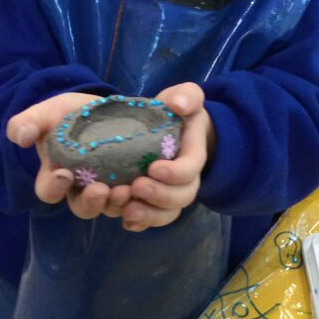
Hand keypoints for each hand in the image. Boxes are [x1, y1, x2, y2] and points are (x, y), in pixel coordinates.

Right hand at [7, 92, 134, 219]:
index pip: (49, 192)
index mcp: (55, 176)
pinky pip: (133, 200)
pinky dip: (139, 199)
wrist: (98, 108)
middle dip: (91, 202)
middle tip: (102, 190)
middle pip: (83, 208)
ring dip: (117, 203)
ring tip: (127, 189)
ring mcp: (105, 187)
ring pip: (109, 207)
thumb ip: (27, 123)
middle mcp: (80, 189)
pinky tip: (146, 188)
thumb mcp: (45, 113)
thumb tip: (19, 137)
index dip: (54, 188)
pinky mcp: (127, 181)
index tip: (63, 174)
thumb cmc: (66, 114)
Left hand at [120, 82, 215, 232]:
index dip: (175, 173)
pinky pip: (151, 220)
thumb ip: (187, 96)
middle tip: (136, 186)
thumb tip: (180, 105)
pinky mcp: (153, 202)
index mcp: (193, 154)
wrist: (171, 128)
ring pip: (167, 214)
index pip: (191, 168)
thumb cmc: (177, 112)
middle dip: (160, 196)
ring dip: (148, 214)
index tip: (154, 167)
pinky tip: (125, 220)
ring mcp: (169, 193)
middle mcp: (184, 179)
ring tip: (127, 210)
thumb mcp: (184, 96)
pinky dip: (139, 223)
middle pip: (181, 197)